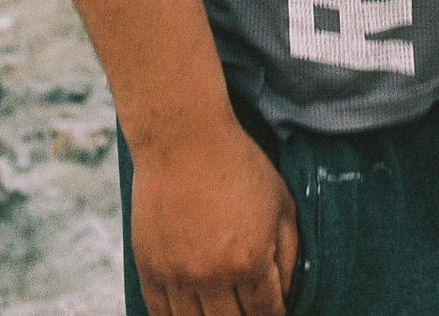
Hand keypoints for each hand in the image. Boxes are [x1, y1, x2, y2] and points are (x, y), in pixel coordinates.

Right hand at [129, 120, 300, 315]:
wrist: (183, 140)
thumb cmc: (239, 166)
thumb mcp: (282, 204)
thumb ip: (289, 254)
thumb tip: (285, 294)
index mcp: (250, 261)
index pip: (265, 313)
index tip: (274, 312)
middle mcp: (211, 276)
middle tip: (249, 310)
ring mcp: (176, 275)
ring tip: (220, 309)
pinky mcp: (149, 268)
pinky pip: (160, 313)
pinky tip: (190, 312)